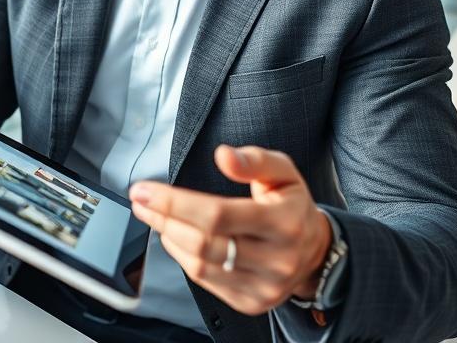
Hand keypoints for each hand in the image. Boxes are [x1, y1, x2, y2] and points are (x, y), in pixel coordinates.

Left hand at [128, 145, 331, 315]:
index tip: (145, 190)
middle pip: (204, 242)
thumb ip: (253, 160)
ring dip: (169, 238)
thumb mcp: (283, 171)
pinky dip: (183, 258)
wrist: (315, 250)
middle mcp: (277, 258)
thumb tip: (223, 155)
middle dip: (164, 218)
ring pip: (201, 266)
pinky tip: (175, 238)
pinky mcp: (252, 302)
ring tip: (155, 216)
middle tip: (141, 201)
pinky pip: (206, 283)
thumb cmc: (291, 204)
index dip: (175, 203)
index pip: (217, 214)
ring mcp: (264, 285)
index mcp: (284, 222)